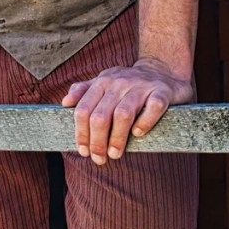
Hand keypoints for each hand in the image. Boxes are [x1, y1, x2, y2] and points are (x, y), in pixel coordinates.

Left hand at [61, 58, 193, 164]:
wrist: (162, 70)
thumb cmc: (129, 83)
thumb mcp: (104, 82)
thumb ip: (84, 91)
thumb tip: (65, 103)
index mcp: (103, 81)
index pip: (84, 109)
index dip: (81, 133)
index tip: (83, 151)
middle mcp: (120, 82)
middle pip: (101, 115)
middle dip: (97, 141)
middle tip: (99, 158)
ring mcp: (141, 86)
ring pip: (123, 114)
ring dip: (117, 138)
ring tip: (115, 154)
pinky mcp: (161, 91)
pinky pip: (153, 108)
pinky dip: (144, 123)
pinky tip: (138, 134)